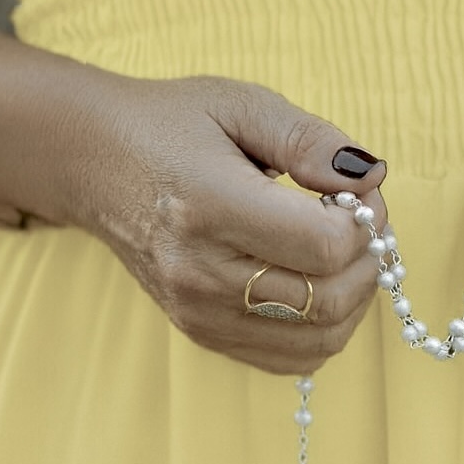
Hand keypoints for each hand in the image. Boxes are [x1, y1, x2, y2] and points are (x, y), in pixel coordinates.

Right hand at [61, 73, 386, 373]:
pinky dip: (325, 327)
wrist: (93, 161)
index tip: (361, 194)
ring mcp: (199, 313)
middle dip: (368, 261)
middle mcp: (200, 274)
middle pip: (329, 300)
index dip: (366, 222)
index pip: (324, 246)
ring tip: (342, 251)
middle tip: (363, 222)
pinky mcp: (202, 333)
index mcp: (209, 207)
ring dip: (355, 298)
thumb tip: (371, 179)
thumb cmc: (172, 126)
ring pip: (320, 340)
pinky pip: (293, 359)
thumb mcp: (242, 105)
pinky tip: (316, 282)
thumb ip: (311, 141)